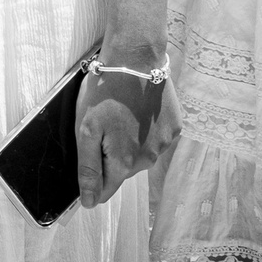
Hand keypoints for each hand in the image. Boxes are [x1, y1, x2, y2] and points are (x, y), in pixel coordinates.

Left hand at [75, 68, 169, 206]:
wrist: (136, 59)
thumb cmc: (105, 92)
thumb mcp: (86, 130)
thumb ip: (89, 169)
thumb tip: (89, 203)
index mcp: (124, 163)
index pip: (106, 190)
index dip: (93, 179)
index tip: (89, 156)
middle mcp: (147, 160)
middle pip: (122, 171)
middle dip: (110, 154)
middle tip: (103, 124)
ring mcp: (164, 144)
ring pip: (140, 155)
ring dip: (129, 141)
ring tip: (122, 113)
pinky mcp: (174, 128)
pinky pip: (155, 139)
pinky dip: (146, 129)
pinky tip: (138, 110)